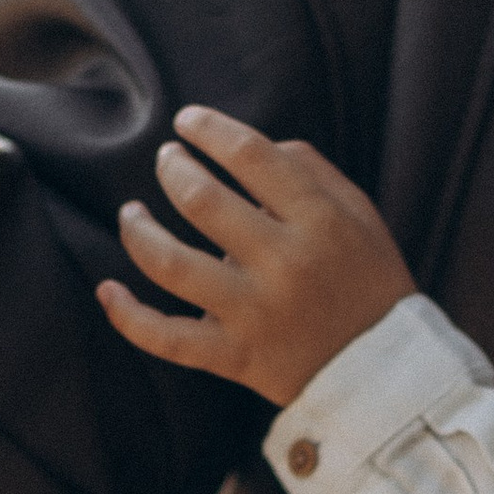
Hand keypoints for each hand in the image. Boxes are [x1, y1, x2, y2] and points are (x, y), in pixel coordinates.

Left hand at [96, 106, 413, 406]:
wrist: (385, 372)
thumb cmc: (368, 281)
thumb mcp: (359, 216)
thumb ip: (310, 170)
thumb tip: (244, 145)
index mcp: (320, 222)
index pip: (250, 156)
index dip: (209, 129)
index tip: (188, 121)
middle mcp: (284, 264)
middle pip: (201, 199)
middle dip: (172, 168)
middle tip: (167, 159)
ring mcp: (255, 313)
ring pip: (170, 263)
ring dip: (137, 229)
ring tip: (131, 212)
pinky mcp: (234, 356)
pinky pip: (166, 337)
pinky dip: (128, 315)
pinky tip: (108, 288)